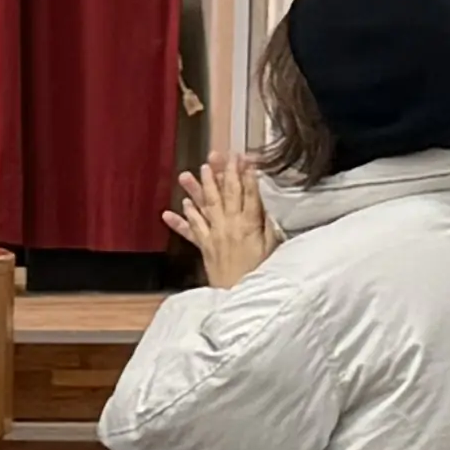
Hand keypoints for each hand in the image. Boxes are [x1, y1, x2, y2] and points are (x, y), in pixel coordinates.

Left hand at [164, 155, 277, 287]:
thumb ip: (270, 226)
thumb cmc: (261, 272)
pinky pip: (192, 230)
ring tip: (189, 173)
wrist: (239, 293)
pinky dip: (182, 219)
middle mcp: (229, 226)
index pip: (249, 194)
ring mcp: (214, 235)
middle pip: (226, 194)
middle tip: (216, 155)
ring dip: (197, 189)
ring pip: (205, 207)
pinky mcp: (204, 247)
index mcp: (250, 224)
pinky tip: (177, 207)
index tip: (244, 158)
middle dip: (221, 173)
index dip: (247, 175)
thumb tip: (271, 209)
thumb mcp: (273, 247)